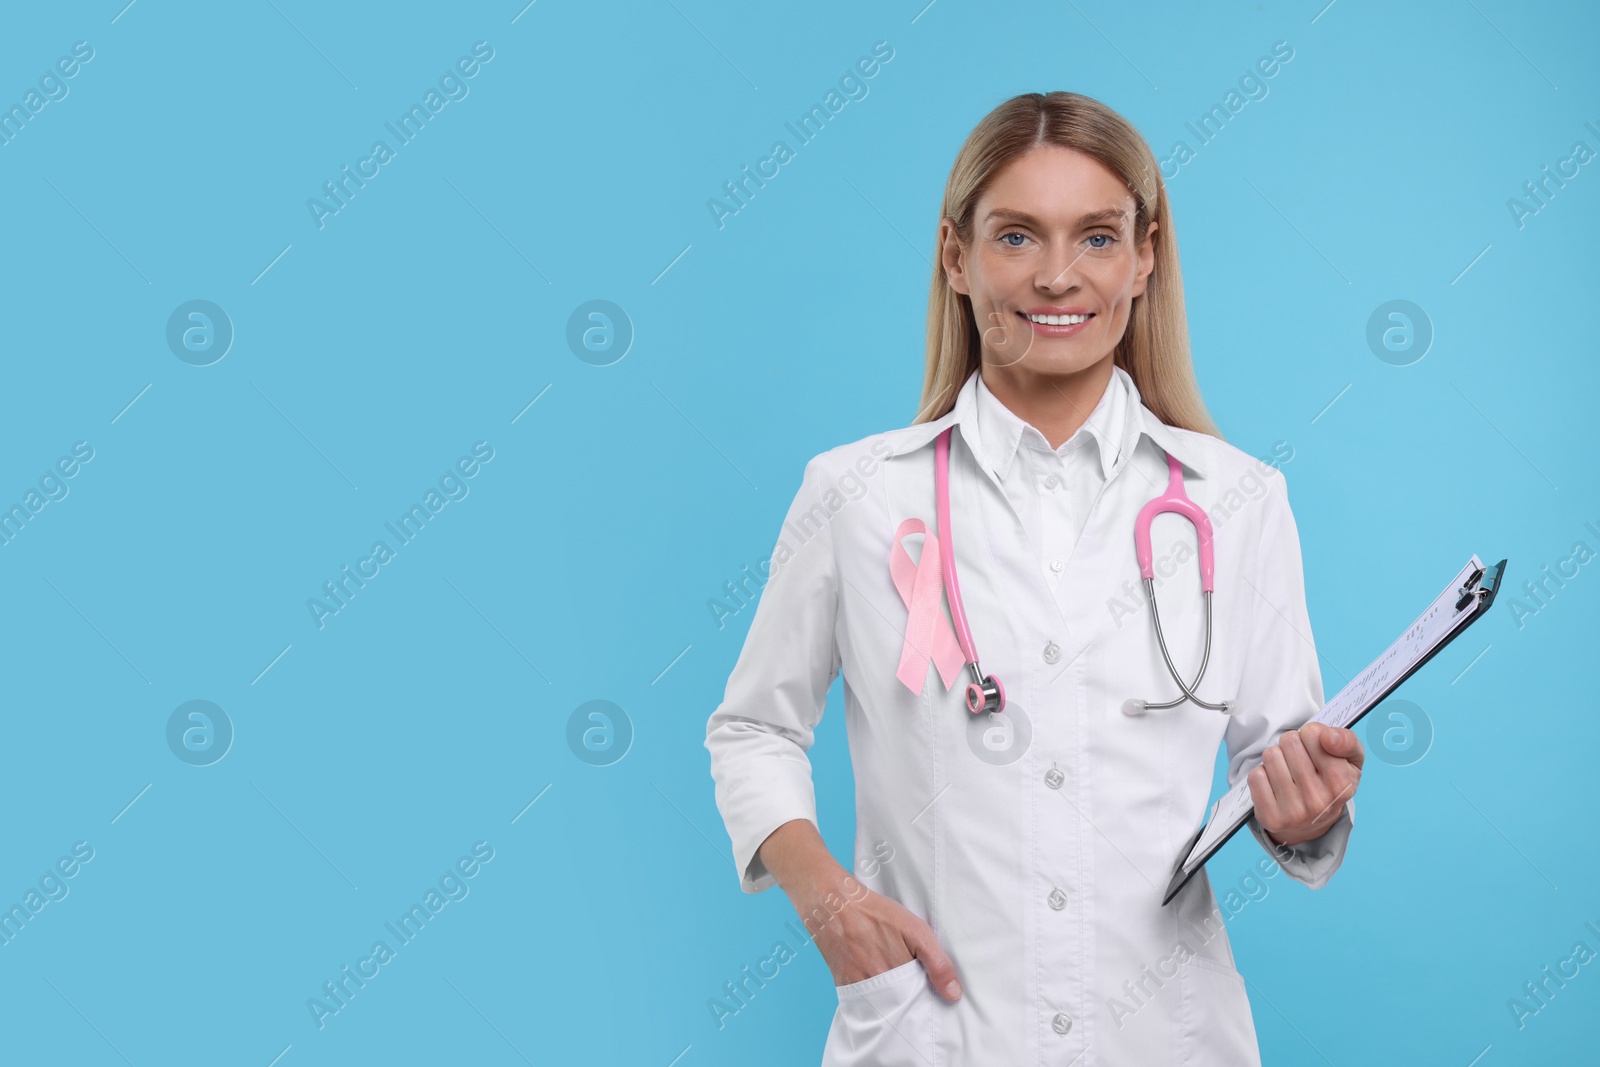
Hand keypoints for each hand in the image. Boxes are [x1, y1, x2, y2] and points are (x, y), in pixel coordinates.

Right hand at [757, 818, 963, 1002]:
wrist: (833, 904)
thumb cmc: (875, 913)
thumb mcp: (915, 930)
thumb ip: (938, 963)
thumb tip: (954, 994)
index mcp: (899, 975)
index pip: (921, 1004)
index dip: (928, 1002)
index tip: (934, 999)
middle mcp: (879, 987)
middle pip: (902, 1008)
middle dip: (911, 1004)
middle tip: (916, 992)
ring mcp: (860, 988)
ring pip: (884, 1006)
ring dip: (893, 1002)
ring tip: (898, 987)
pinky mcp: (844, 986)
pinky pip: (864, 1002)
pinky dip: (873, 999)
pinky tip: (879, 986)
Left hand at [1247, 721, 1362, 847]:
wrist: (1312, 824)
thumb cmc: (1331, 784)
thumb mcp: (1351, 762)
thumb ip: (1346, 741)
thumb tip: (1326, 736)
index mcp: (1342, 784)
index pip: (1314, 734)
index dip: (1310, 734)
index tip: (1314, 744)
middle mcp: (1319, 800)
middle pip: (1289, 742)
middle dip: (1292, 744)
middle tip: (1298, 758)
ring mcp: (1294, 811)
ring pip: (1271, 756)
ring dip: (1276, 758)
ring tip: (1286, 770)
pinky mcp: (1271, 817)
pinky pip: (1256, 776)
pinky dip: (1262, 774)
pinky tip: (1274, 784)